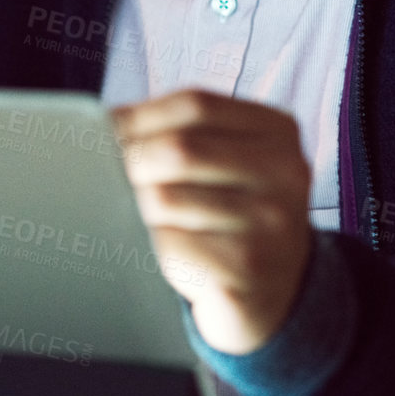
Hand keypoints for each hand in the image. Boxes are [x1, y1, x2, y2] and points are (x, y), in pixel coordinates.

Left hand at [109, 89, 314, 354]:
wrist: (272, 291)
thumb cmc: (231, 215)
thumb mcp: (224, 160)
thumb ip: (179, 130)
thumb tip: (109, 119)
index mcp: (278, 131)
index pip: (196, 104)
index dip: (143, 115)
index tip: (114, 130)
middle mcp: (285, 172)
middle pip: (178, 148)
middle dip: (135, 162)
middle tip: (124, 179)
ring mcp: (272, 221)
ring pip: (165, 198)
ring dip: (144, 210)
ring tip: (159, 220)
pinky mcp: (248, 267)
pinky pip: (170, 244)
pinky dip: (157, 247)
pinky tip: (178, 254)